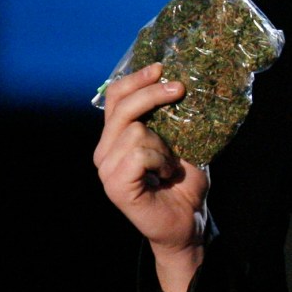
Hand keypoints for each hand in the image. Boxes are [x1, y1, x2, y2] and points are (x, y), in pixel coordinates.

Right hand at [92, 63, 208, 291]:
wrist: (186, 223)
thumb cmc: (183, 185)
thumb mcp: (182, 144)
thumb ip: (173, 119)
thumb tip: (182, 82)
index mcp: (116, 137)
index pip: (114, 98)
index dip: (135, 79)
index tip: (162, 68)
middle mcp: (104, 150)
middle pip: (121, 107)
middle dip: (152, 94)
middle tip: (180, 89)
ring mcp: (106, 168)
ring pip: (135, 131)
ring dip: (164, 144)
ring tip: (172, 165)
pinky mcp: (115, 184)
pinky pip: (138, 153)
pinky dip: (160, 160)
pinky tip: (167, 174)